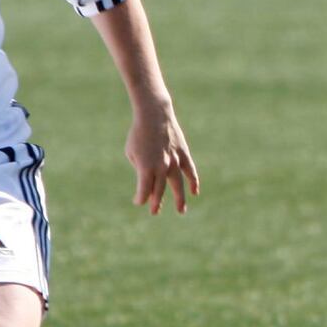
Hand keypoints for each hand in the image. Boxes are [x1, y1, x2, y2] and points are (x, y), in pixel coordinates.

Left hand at [125, 99, 199, 214]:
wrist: (154, 115)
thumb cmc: (139, 134)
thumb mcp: (132, 153)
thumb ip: (141, 169)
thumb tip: (150, 181)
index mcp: (145, 169)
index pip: (144, 191)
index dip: (140, 199)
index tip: (138, 201)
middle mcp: (161, 168)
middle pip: (160, 191)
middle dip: (156, 203)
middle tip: (154, 212)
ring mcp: (175, 162)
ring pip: (178, 185)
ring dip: (180, 199)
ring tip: (181, 210)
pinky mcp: (183, 154)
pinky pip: (190, 172)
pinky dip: (193, 182)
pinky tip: (194, 191)